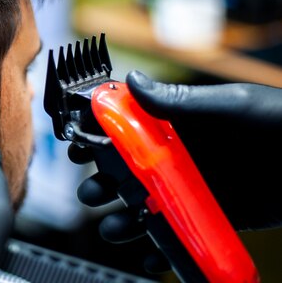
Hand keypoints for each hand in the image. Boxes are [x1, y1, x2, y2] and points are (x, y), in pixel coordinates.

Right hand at [73, 71, 281, 271]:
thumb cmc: (279, 125)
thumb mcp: (228, 106)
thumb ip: (178, 100)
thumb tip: (131, 81)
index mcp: (176, 126)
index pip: (126, 130)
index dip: (97, 138)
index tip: (75, 146)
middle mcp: (178, 158)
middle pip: (126, 173)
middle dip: (101, 184)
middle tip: (91, 192)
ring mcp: (191, 190)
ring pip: (145, 208)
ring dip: (122, 221)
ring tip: (113, 229)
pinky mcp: (209, 218)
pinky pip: (176, 236)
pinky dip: (160, 249)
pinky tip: (150, 254)